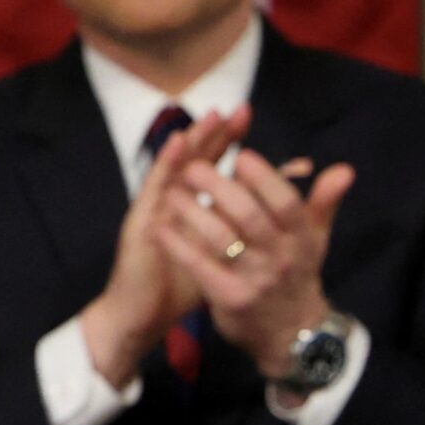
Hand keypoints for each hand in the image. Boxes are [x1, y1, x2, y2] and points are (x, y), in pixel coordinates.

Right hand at [77, 107, 243, 386]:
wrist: (142, 316)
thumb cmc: (179, 286)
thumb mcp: (220, 255)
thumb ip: (244, 230)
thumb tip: (283, 211)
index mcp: (190, 208)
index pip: (214, 167)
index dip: (231, 143)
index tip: (252, 120)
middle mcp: (172, 202)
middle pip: (197, 160)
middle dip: (218, 134)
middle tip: (240, 109)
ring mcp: (154, 209)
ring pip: (175, 167)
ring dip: (193, 140)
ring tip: (212, 116)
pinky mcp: (142, 222)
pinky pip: (154, 188)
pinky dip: (165, 163)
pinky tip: (177, 144)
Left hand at [155, 145, 356, 375]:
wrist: (290, 335)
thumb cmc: (296, 275)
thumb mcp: (314, 240)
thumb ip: (324, 202)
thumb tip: (344, 169)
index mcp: (301, 238)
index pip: (285, 202)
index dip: (265, 178)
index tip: (240, 156)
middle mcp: (280, 258)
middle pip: (250, 216)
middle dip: (219, 188)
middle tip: (193, 167)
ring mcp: (254, 280)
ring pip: (221, 239)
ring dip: (193, 212)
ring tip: (171, 191)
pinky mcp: (229, 299)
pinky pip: (200, 267)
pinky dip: (178, 245)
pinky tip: (160, 227)